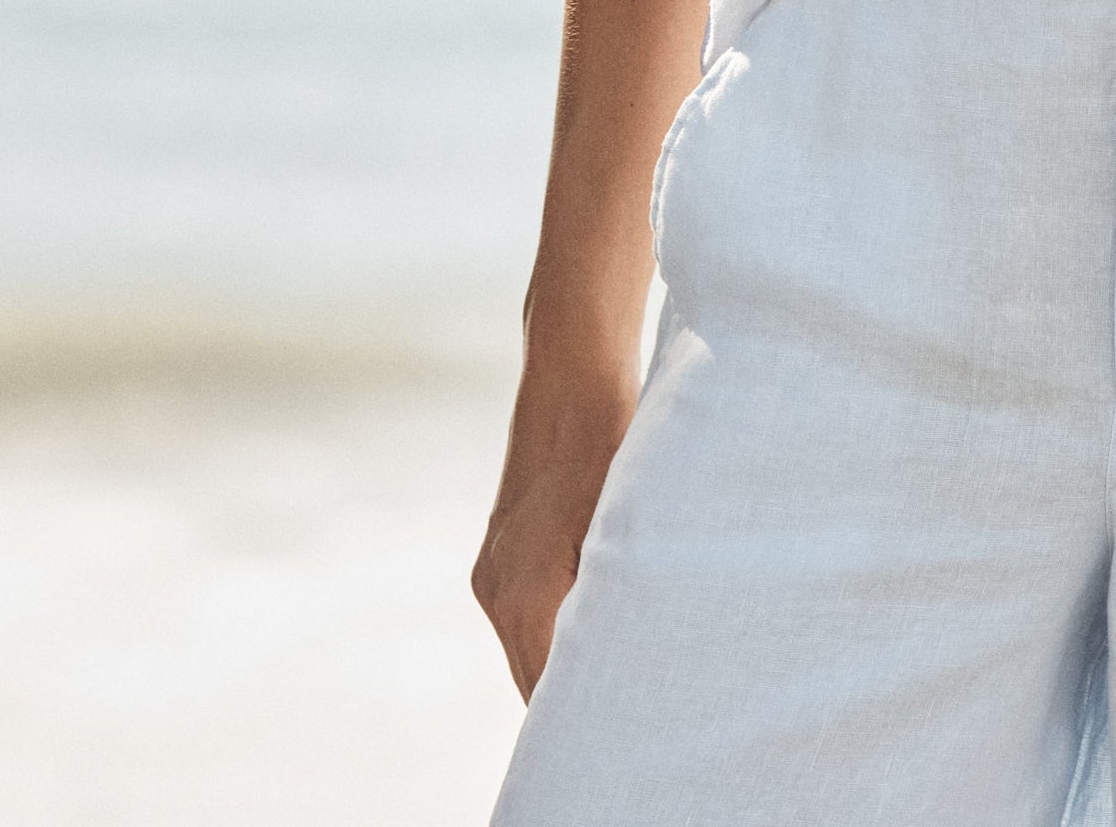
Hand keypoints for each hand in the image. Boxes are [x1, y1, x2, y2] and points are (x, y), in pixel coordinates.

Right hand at [471, 363, 635, 698]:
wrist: (573, 375)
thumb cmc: (612, 444)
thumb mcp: (624, 529)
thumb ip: (610, 603)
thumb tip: (617, 665)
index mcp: (524, 595)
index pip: (545, 694)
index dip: (578, 721)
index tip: (613, 739)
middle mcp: (496, 590)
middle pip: (532, 678)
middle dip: (570, 701)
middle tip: (624, 719)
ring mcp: (491, 571)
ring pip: (528, 646)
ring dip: (563, 662)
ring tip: (616, 680)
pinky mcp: (498, 553)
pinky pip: (525, 614)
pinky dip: (554, 628)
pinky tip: (595, 625)